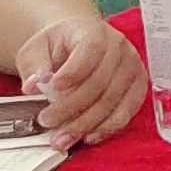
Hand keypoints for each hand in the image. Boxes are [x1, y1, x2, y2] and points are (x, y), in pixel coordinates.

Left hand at [17, 16, 147, 146]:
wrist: (78, 43)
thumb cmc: (58, 46)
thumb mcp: (36, 49)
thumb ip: (33, 66)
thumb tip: (33, 86)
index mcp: (95, 32)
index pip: (90, 50)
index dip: (73, 72)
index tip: (52, 89)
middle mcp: (119, 48)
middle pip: (99, 82)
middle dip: (71, 107)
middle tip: (47, 121)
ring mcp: (131, 68)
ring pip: (112, 101)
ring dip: (86, 124)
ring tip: (62, 139)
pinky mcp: (137, 86)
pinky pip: (127, 111)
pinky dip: (107, 127)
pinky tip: (89, 135)